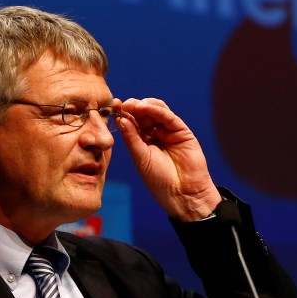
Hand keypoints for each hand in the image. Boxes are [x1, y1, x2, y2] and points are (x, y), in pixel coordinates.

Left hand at [116, 98, 221, 220]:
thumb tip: (120, 118)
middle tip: (122, 104)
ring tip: (134, 105)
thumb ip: (132, 137)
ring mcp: (168, 131)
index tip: (114, 106)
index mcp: (142, 141)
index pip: (131, 122)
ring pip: (156, 111)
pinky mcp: (182, 131)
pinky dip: (157, 110)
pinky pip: (169, 117)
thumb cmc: (159, 179)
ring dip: (144, 105)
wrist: (182, 193)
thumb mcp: (140, 157)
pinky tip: (147, 108)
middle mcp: (155, 133)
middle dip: (132, 107)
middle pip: (143, 113)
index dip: (123, 113)